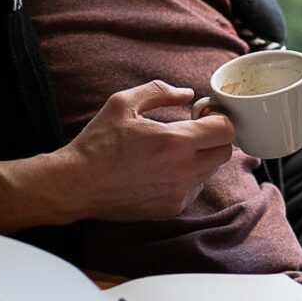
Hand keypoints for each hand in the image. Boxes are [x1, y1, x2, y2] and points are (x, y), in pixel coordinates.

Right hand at [54, 80, 234, 222]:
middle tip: (193, 129)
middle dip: (215, 137)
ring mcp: (177, 193)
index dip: (218, 117)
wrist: (76, 184)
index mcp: (174, 141)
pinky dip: (189, 177)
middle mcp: (182, 170)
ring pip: (210, 171)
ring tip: (174, 149)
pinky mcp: (170, 209)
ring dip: (202, 157)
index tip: (202, 114)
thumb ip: (159, 91)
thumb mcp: (123, 103)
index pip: (225, 129)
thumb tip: (186, 94)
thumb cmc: (98, 142)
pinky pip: (194, 189)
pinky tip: (165, 169)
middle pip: (225, 151)